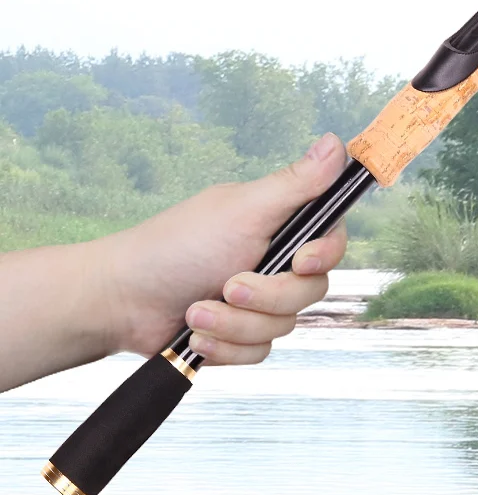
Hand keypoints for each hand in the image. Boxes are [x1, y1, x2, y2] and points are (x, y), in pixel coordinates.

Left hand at [101, 132, 348, 364]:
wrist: (122, 301)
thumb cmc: (177, 246)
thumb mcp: (245, 210)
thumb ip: (298, 183)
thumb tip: (338, 142)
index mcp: (281, 222)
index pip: (332, 239)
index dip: (323, 255)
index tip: (298, 262)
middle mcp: (275, 258)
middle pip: (311, 290)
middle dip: (266, 297)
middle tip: (228, 285)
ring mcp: (259, 298)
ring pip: (283, 326)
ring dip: (237, 324)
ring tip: (198, 311)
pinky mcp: (242, 331)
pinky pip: (260, 352)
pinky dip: (227, 346)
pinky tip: (198, 334)